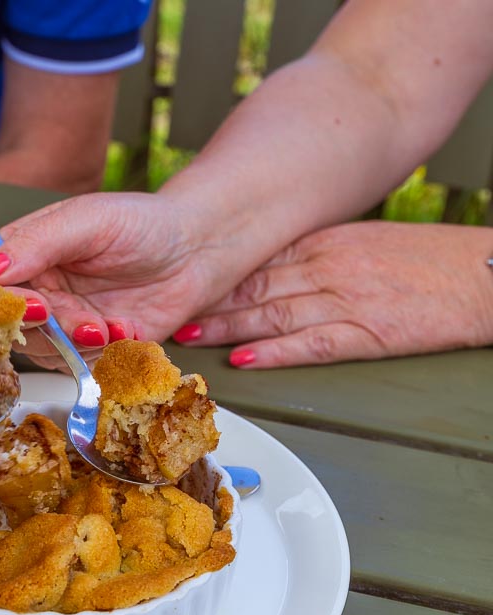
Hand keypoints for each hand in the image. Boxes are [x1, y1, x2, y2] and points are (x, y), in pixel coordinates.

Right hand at [0, 192, 230, 368]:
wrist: (198, 250)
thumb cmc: (144, 224)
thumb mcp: (87, 221)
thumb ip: (36, 243)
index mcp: (25, 253)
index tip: (31, 306)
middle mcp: (39, 290)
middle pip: (9, 327)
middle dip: (46, 329)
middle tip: (82, 321)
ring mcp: (65, 322)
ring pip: (44, 353)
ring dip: (77, 345)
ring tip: (111, 324)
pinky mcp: (95, 347)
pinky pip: (82, 366)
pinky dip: (105, 354)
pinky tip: (128, 329)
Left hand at [173, 222, 492, 367]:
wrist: (482, 274)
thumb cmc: (425, 261)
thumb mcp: (362, 243)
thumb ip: (313, 255)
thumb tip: (268, 272)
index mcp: (324, 243)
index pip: (256, 261)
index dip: (213, 278)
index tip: (180, 285)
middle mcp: (327, 267)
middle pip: (253, 287)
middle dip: (207, 303)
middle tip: (166, 315)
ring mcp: (345, 299)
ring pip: (272, 314)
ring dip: (226, 328)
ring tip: (190, 338)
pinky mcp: (367, 331)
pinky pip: (311, 344)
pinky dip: (275, 352)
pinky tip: (245, 359)